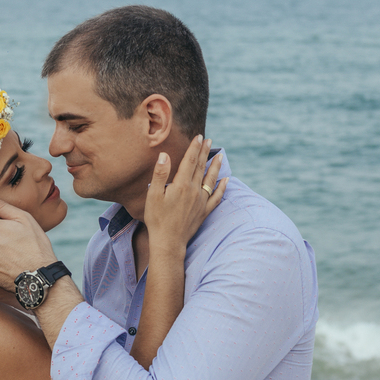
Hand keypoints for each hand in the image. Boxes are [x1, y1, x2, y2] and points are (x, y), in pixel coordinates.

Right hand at [144, 136, 225, 252]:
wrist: (168, 242)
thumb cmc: (157, 219)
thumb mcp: (153, 195)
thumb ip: (160, 174)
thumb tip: (165, 155)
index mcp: (181, 185)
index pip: (190, 161)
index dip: (194, 148)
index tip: (199, 137)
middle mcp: (194, 191)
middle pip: (201, 167)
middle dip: (204, 152)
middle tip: (209, 140)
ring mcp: (201, 202)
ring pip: (211, 180)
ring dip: (215, 166)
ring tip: (219, 155)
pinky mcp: (204, 211)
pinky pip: (216, 197)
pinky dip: (222, 188)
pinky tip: (226, 180)